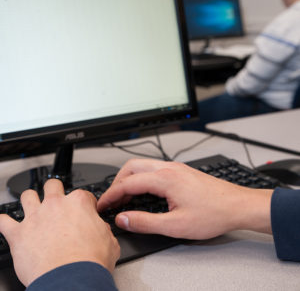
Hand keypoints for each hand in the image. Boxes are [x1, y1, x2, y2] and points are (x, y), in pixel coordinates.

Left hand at [0, 179, 119, 286]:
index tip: (85, 213)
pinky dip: (4, 222)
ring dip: (30, 201)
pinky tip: (7, 224)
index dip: (86, 204)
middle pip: (52, 185)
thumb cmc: (90, 261)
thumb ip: (104, 231)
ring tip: (32, 209)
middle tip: (57, 203)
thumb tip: (101, 230)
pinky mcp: (18, 234)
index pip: (83, 195)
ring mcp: (35, 217)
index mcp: (79, 203)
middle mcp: (55, 205)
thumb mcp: (109, 242)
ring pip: (27, 196)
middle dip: (55, 191)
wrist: (72, 279)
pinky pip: (3, 221)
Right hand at [98, 159, 272, 239]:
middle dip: (117, 182)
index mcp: (165, 178)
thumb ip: (145, 222)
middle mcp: (169, 168)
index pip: (128, 183)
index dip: (111, 195)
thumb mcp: (176, 225)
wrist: (237, 205)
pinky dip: (142, 178)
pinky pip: (153, 169)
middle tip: (112, 200)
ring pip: (143, 166)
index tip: (103, 204)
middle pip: (132, 167)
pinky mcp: (181, 171)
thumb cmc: (213, 213)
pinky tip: (144, 191)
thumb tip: (124, 219)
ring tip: (125, 197)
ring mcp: (175, 168)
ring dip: (129, 179)